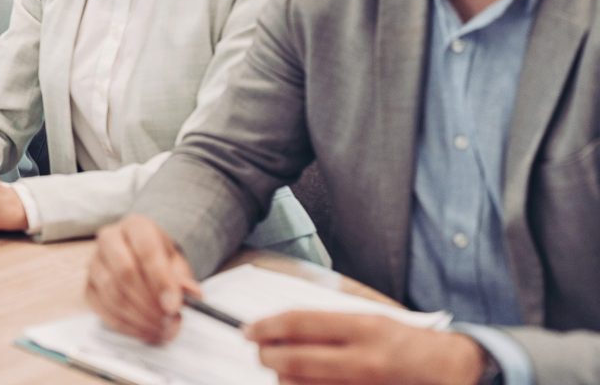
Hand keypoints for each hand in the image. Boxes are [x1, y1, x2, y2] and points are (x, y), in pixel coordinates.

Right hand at [85, 214, 200, 344]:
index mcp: (136, 226)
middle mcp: (110, 239)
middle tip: (168, 321)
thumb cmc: (159, 261)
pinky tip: (146, 331)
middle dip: (149, 303)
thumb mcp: (177, 264)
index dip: (161, 280)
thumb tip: (190, 293)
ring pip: (112, 294)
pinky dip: (127, 326)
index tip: (174, 307)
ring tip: (162, 329)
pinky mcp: (88, 287)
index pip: (146, 250)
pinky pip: (103, 310)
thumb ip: (183, 279)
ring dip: (140, 318)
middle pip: (124, 272)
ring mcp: (95, 263)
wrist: (141, 261)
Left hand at [247, 312, 486, 384]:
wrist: (450, 371)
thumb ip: (327, 327)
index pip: (300, 323)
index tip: (249, 330)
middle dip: (268, 357)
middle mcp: (363, 358)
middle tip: (261, 353)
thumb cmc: (404, 343)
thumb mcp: (368, 322)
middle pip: (295, 360)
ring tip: (282, 369)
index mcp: (362, 327)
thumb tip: (279, 332)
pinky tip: (303, 383)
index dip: (267, 326)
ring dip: (285, 378)